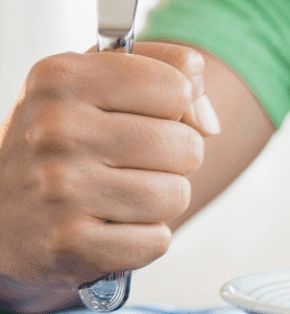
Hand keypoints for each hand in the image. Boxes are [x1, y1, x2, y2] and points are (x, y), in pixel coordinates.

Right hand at [0, 43, 218, 313]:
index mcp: (63, 77)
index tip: (141, 116)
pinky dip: (143, 238)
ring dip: (160, 200)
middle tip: (129, 162)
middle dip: (172, 159)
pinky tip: (108, 225)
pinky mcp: (68, 243)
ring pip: (177, 195)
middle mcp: (55, 130)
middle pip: (187, 145)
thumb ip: (172, 70)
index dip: (174, 107)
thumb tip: (210, 124)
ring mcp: (59, 189)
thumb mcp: (101, 80)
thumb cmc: (65, 137)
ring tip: (118, 193)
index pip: (177, 88)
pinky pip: (157, 241)